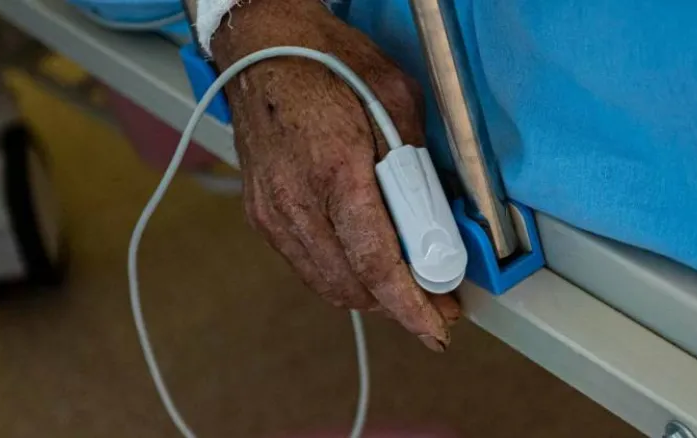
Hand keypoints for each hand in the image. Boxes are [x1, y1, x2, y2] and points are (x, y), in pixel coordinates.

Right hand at [211, 0, 459, 350]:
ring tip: (403, 286)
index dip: (411, 305)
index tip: (437, 327)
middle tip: (434, 302)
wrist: (260, 48)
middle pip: (351, 285)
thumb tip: (434, 222)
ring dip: (369, 294)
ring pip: (326, 283)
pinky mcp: (260, 213)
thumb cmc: (326, 60)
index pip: (375, 261)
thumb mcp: (395, 99)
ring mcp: (271, 211)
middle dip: (397, 306)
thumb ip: (416, 168)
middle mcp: (295, 200)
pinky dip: (341, 274)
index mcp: (334, 168)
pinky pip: (305, 264)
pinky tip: (363, 262)